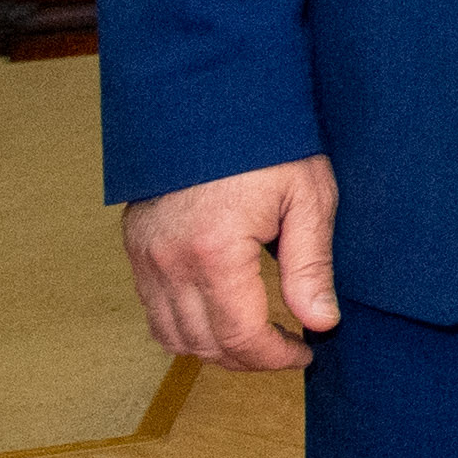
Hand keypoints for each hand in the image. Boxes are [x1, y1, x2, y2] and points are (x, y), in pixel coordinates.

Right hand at [121, 155, 342, 371]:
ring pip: (171, 335)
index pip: (241, 336)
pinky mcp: (136, 245)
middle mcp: (169, 262)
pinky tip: (219, 316)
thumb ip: (311, 266)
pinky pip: (152, 309)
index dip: (276, 356)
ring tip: (256, 338)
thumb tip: (321, 322)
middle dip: (249, 359)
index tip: (306, 352)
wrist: (212, 98)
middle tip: (286, 348)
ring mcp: (146, 255)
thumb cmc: (268, 142)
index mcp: (215, 252)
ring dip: (214, 348)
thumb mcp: (307, 197)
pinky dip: (184, 326)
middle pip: (204, 344)